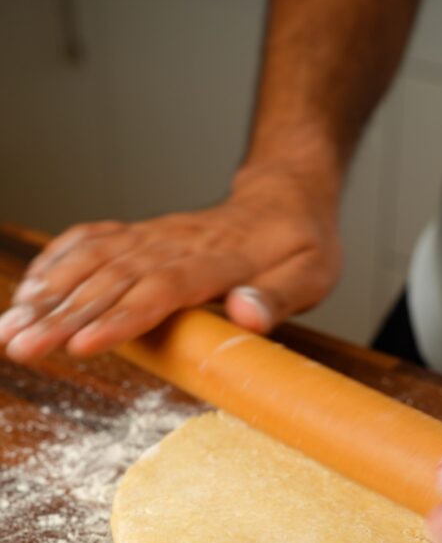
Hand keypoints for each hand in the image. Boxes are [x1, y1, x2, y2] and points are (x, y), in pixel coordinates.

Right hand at [0, 164, 341, 360]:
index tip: (80, 345)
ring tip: (8, 331)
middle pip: (109, 281)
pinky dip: (54, 264)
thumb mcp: (311, 272)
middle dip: (60, 317)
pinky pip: (89, 242)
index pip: (158, 290)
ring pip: (89, 263)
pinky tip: (28, 291)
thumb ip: (278, 296)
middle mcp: (173, 246)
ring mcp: (152, 237)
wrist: (285, 194)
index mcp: (215, 261)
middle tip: (19, 348)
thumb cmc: (301, 242)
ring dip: (45, 296)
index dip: (119, 318)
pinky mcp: (140, 236)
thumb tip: (247, 315)